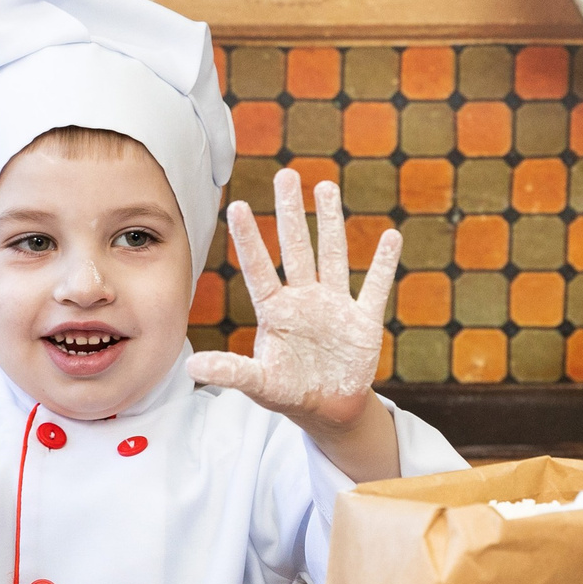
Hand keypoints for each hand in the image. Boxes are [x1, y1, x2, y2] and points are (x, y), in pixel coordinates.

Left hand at [188, 169, 398, 443]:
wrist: (327, 409)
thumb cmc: (288, 391)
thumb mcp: (259, 384)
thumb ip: (231, 371)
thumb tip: (191, 366)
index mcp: (276, 311)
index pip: (259, 269)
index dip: (248, 239)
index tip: (236, 205)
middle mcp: (304, 299)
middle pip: (297, 248)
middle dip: (291, 213)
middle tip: (285, 175)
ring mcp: (335, 306)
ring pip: (333, 256)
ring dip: (331, 223)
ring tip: (326, 187)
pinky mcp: (363, 321)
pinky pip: (376, 288)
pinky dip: (384, 265)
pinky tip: (391, 237)